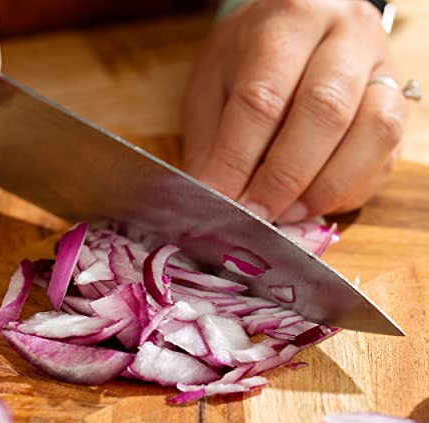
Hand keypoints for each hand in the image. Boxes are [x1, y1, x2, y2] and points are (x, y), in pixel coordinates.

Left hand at [182, 0, 406, 221]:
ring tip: (286, 213)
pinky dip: (347, 190)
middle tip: (255, 215)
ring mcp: (381, 68)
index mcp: (287, 20)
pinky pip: (385, 154)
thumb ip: (212, 140)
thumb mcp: (213, 86)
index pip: (262, 100)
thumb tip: (212, 197)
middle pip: (324, 112)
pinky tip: (313, 202)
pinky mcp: (397, 102)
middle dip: (283, 178)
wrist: (297, 31)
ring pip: (372, 132)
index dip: (238, 161)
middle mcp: (345, 35)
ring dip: (324, 187)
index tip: (221, 202)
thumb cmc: (248, 60)